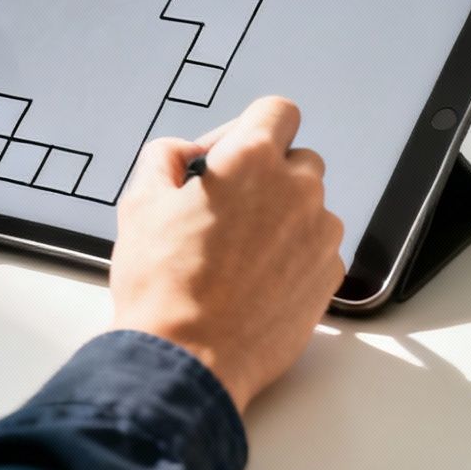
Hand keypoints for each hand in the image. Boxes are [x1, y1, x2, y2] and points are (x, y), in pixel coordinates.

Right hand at [110, 97, 344, 413]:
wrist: (188, 358)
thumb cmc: (163, 286)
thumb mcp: (140, 201)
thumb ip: (166, 157)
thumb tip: (185, 153)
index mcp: (253, 160)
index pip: (278, 111)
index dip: (252, 128)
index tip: (234, 154)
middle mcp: (298, 189)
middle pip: (297, 160)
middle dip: (267, 176)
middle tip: (228, 210)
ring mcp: (320, 234)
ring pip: (311, 207)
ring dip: (283, 218)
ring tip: (239, 254)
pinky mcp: (330, 274)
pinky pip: (318, 249)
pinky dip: (295, 257)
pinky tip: (257, 281)